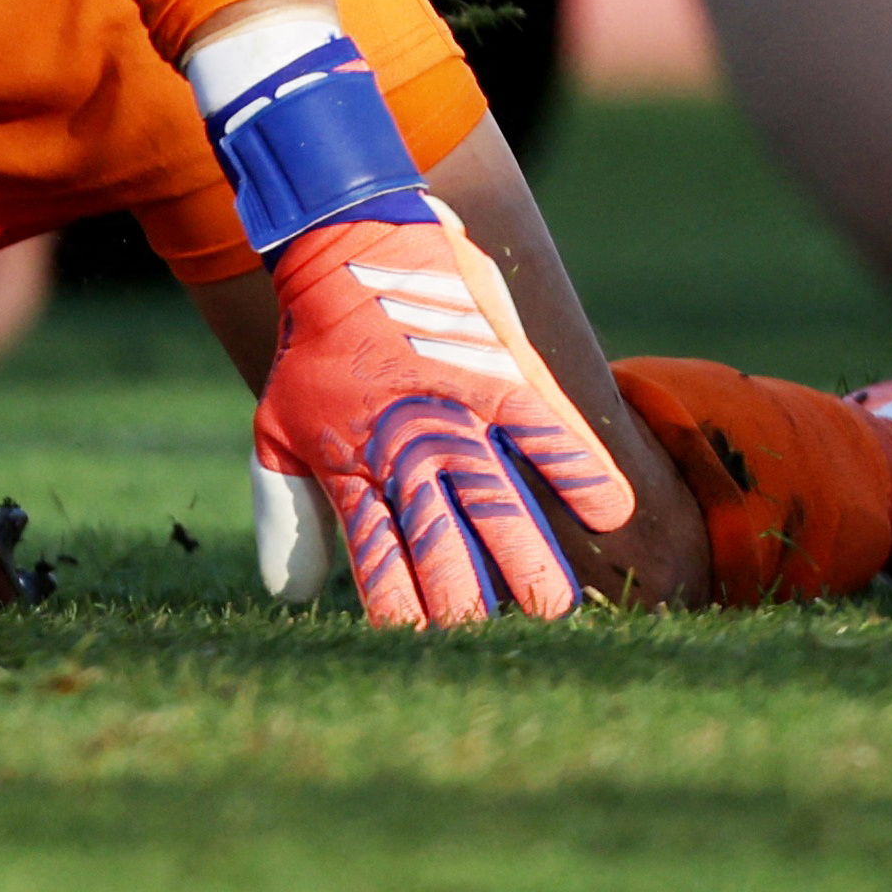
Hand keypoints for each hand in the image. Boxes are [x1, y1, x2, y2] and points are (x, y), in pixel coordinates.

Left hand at [252, 202, 636, 623]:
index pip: (379, 559)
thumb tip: (290, 596)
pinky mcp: (499, 373)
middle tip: (485, 644)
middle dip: (466, 601)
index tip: (418, 648)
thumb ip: (287, 510)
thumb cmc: (314, 345)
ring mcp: (455, 412)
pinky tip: (612, 512)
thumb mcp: (280, 426)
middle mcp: (407, 448)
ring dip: (526, 558)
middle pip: (443, 543)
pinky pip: (547, 428)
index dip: (401, 608)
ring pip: (495, 503)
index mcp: (355, 467)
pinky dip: (580, 466)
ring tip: (553, 609)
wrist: (349, 243)